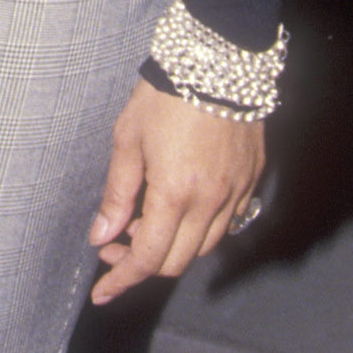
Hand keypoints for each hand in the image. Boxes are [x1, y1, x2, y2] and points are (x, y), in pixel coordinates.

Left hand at [87, 79, 262, 303]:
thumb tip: (101, 235)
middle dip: (142, 264)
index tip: (102, 292)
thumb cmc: (165, 95)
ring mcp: (237, 193)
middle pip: (178, 261)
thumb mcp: (128, 139)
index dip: (122, 279)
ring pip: (205, 246)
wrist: (217, 61)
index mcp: (176, 193)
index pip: (148, 258)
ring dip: (173, 247)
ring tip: (146, 222)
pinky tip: (179, 209)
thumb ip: (117, 194)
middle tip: (115, 244)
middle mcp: (211, 202)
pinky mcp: (251, 180)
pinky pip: (227, 223)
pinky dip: (200, 229)